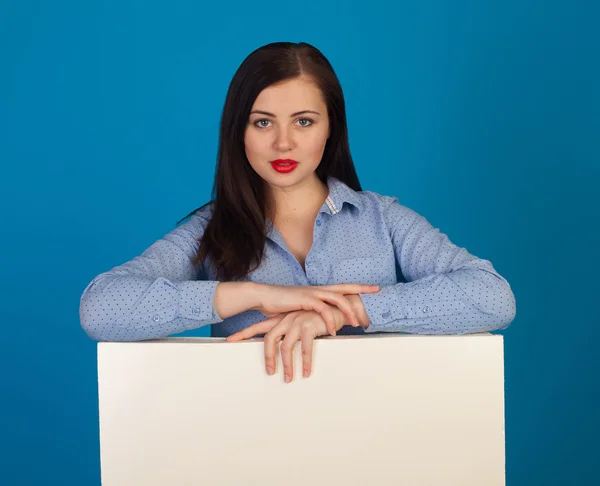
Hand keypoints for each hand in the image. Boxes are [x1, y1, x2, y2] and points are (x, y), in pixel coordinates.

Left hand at [227, 295, 370, 381]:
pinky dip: (305, 362)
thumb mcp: (302, 323)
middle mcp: (287, 319)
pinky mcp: (309, 326)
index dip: (244, 333)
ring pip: (286, 347)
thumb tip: (283, 350)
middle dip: (268, 357)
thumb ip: (292, 333)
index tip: (230, 340)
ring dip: (287, 365)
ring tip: (289, 379)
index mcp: (282, 318)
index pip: (259, 326)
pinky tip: (306, 372)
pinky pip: (305, 349)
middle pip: (269, 339)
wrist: (341, 305)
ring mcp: (297, 321)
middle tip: (269, 373)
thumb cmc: (320, 317)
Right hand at [253, 283, 378, 336]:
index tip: (373, 287)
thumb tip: (321, 322)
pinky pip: (322, 309)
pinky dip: (330, 320)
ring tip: (357, 323)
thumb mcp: (300, 309)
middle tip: (377, 290)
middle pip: (345, 287)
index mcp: (319, 291)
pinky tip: (334, 330)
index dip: (358, 286)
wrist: (263, 297)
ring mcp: (312, 293)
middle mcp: (318, 289)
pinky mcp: (305, 299)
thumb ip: (312, 313)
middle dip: (361, 288)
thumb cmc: (280, 305)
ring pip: (337, 298)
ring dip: (348, 310)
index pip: (342, 287)